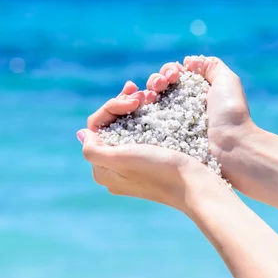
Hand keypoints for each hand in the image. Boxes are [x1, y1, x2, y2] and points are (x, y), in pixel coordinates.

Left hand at [79, 95, 208, 210]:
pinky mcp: (151, 158)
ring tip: (150, 95)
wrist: (195, 185)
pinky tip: (154, 104)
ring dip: (135, 106)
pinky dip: (145, 115)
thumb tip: (82, 134)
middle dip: (124, 104)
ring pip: (126, 125)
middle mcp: (114, 167)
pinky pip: (140, 131)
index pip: (96, 127)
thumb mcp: (120, 160)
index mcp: (102, 169)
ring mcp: (132, 163)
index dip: (111, 108)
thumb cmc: (158, 171)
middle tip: (142, 93)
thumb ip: (93, 150)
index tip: (132, 101)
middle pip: (110, 125)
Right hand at [144, 56, 254, 175]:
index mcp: (194, 92)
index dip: (169, 71)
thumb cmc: (230, 113)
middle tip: (163, 84)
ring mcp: (171, 121)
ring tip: (152, 95)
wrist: (230, 145)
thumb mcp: (227, 81)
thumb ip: (210, 66)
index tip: (174, 75)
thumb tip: (188, 61)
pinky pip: (146, 119)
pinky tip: (144, 104)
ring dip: (148, 91)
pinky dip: (140, 109)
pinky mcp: (163, 136)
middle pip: (158, 86)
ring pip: (149, 101)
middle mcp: (181, 105)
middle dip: (156, 79)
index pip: (173, 76)